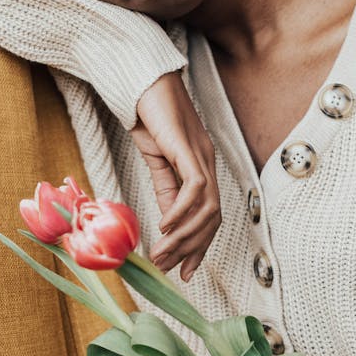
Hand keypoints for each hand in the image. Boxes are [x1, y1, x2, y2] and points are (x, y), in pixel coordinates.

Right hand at [131, 70, 220, 281]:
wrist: (142, 84)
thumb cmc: (150, 117)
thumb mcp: (158, 161)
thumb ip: (166, 190)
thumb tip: (168, 223)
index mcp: (203, 167)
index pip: (210, 215)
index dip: (200, 245)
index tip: (184, 270)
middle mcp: (208, 163)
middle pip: (213, 217)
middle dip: (192, 247)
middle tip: (168, 267)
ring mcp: (201, 155)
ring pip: (207, 207)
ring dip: (184, 235)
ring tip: (162, 252)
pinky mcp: (188, 148)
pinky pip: (193, 188)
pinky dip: (180, 211)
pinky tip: (163, 225)